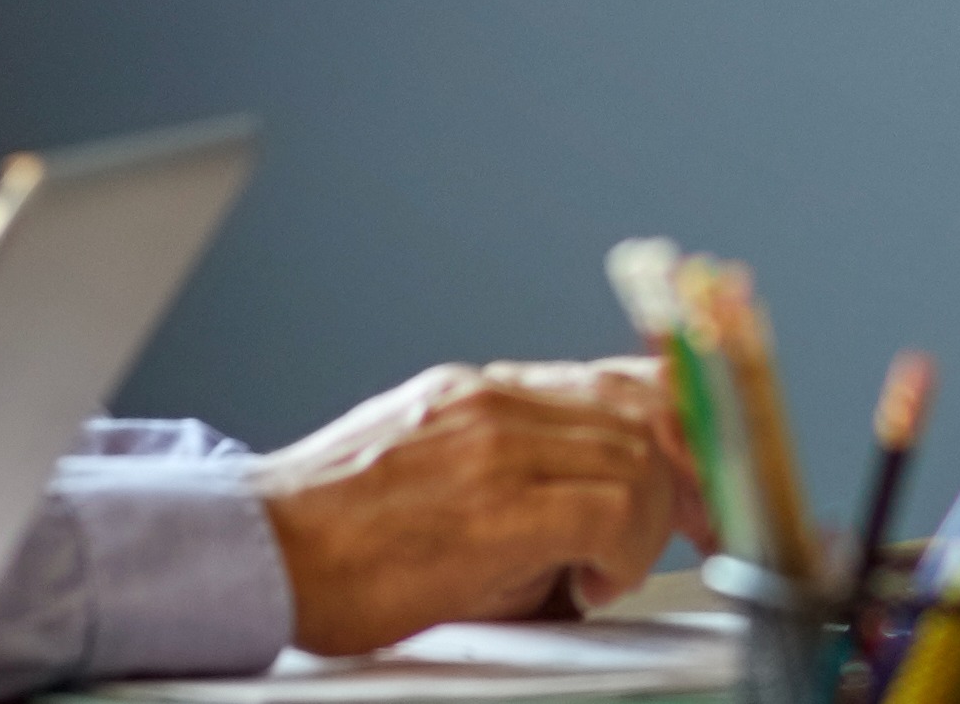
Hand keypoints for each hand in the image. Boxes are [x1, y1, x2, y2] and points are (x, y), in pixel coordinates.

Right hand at [254, 356, 701, 654]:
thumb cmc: (335, 539)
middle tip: (698, 533)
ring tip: (604, 573)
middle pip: (650, 405)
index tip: (705, 484)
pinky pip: (610, 505)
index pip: (622, 377)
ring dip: (646, 522)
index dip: (686, 427)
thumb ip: (517, 478)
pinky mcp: (491, 501)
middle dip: (694, 474)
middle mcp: (495, 400)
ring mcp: (494, 441)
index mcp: (484, 392)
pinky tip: (588, 583)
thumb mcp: (437, 479)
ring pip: (640, 451)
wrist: (255, 553)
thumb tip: (596, 530)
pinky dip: (622, 550)